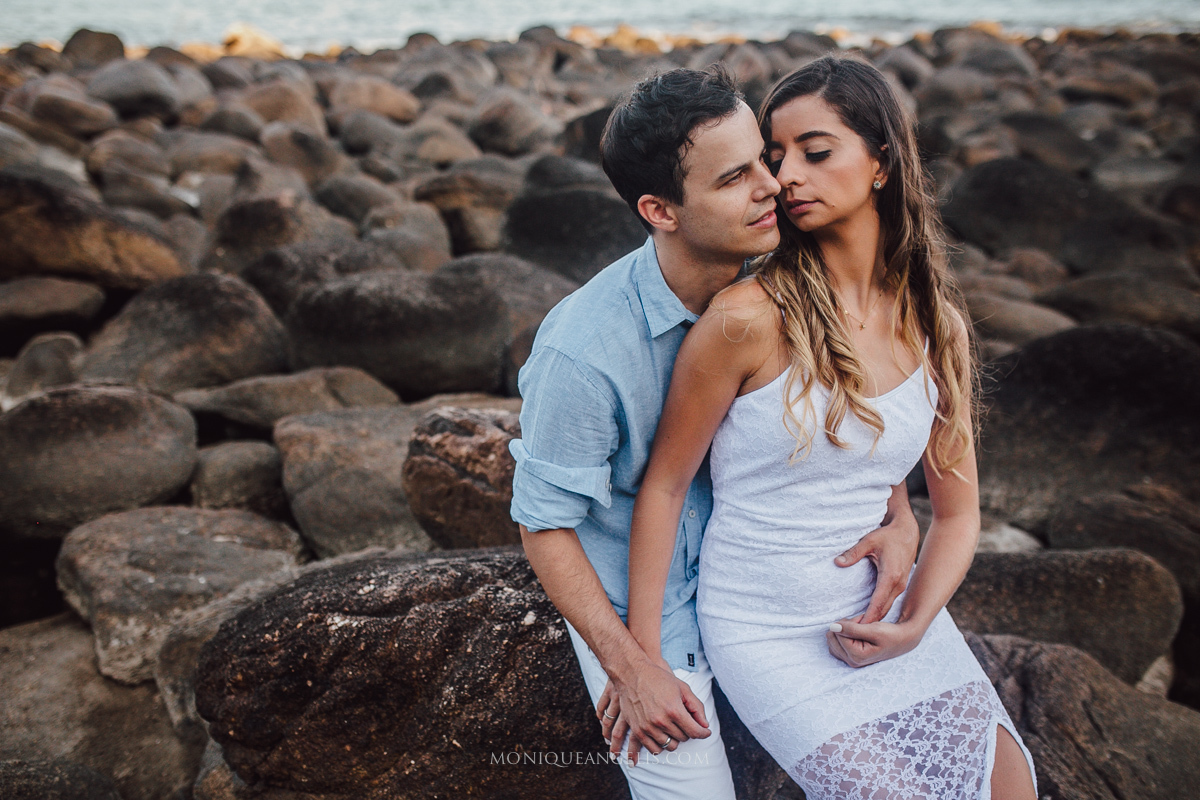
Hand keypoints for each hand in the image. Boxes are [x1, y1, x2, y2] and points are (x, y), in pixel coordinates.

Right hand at [597, 659, 709, 765]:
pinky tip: (663, 736)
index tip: (705, 732)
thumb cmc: (658, 678)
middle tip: (685, 722)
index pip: (694, 732)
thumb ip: (696, 707)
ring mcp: (648, 727)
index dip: (703, 733)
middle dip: (688, 731)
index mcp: (674, 710)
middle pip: (683, 738)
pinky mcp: (637, 730)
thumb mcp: (682, 688)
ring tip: (674, 728)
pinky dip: (661, 745)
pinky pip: (654, 749)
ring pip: (670, 746)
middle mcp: (661, 721)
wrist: (632, 673)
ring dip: (675, 738)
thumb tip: (705, 726)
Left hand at [826, 616, 925, 667]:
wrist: (901, 641)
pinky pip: (835, 644)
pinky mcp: (850, 658)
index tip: (863, 622)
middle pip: (832, 637)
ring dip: (843, 631)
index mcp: (857, 656)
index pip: (838, 633)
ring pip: (832, 640)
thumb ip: (852, 628)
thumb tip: (832, 626)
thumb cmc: (890, 634)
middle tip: (861, 625)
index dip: (849, 623)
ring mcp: (850, 661)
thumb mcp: (873, 629)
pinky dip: (843, 636)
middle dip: (845, 627)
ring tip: (860, 629)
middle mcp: (852, 661)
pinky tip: (855, 634)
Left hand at [835, 507, 918, 623]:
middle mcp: (898, 584)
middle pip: (882, 610)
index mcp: (891, 576)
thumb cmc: (888, 535)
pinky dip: (878, 611)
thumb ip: (854, 552)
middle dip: (868, 623)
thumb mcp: (869, 541)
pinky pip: (888, 602)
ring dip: (873, 619)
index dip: (867, 617)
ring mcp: (900, 586)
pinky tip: (867, 617)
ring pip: (886, 608)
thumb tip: (838, 562)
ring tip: (857, 631)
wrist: (907, 531)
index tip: (856, 628)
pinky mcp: (899, 585)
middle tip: (852, 635)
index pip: (878, 603)